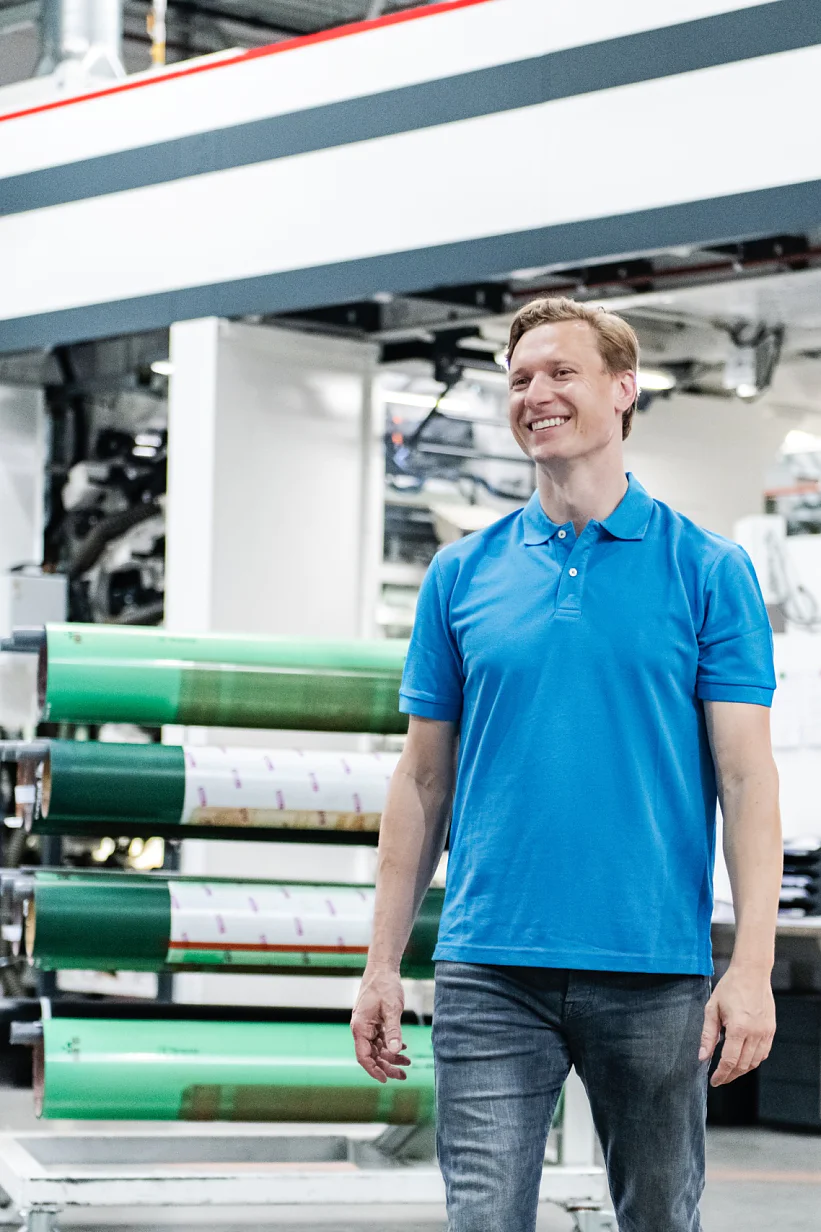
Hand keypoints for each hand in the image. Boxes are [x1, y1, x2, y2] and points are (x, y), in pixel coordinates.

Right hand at [351, 962, 410, 1083]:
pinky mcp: (373, 1022)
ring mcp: (367, 1026)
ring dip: (391, 1057)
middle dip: (387, 1066)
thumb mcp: (392, 1009)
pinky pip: (381, 1039)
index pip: (364, 1057)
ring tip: (407, 1062)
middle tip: (404, 1075)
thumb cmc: (385, 986)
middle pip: (372, 1056)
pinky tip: (403, 1048)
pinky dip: (391, 1045)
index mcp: (360, 1027)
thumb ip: (393, 1030)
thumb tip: (396, 1051)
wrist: (382, 968)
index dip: (374, 1070)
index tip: (386, 1080)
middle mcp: (361, 1029)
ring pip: (378, 1049)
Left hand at [699, 965, 775, 1085]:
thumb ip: (708, 1035)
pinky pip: (764, 1053)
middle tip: (720, 1079)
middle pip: (743, 1065)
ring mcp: (765, 1033)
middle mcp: (755, 1033)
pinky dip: (753, 1061)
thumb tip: (702, 1057)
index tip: (714, 1081)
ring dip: (742, 1070)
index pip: (730, 1061)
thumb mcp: (712, 1009)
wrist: (752, 973)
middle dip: (730, 1076)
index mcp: (738, 1028)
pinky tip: (743, 1060)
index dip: (721, 1074)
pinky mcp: (771, 1030)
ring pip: (754, 1062)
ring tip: (729, 1072)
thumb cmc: (730, 988)